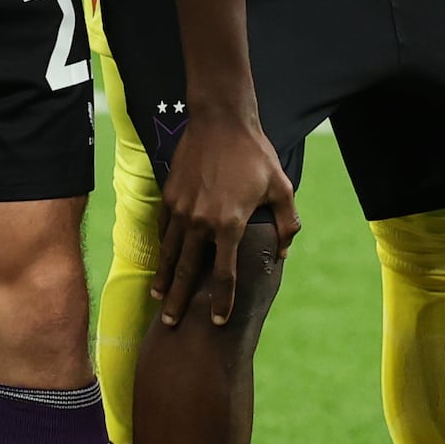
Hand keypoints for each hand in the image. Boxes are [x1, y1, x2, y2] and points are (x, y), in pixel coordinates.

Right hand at [153, 110, 299, 327]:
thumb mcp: (282, 188)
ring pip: (169, 251)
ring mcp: (180, 208)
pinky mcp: (169, 194)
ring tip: (159, 296)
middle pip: (187, 270)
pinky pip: (164, 227)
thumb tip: (282, 252)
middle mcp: (200, 221)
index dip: (223, 300)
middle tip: (171, 323)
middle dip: (179, 300)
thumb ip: (286, 224)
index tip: (218, 321)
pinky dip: (162, 246)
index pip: (224, 274)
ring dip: (164, 276)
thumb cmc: (255, 154)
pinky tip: (162, 258)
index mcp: (229, 224)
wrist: (220, 120)